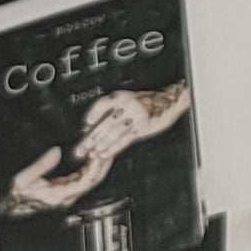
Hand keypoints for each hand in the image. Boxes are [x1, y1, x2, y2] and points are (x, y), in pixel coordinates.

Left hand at [72, 84, 190, 173]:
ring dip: (100, 145)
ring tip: (91, 154)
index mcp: (121, 96)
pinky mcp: (142, 127)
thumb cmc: (147, 102)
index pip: (101, 105)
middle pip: (104, 123)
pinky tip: (105, 154)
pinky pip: (124, 139)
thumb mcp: (129, 99)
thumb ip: (112, 109)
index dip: (92, 116)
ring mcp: (135, 116)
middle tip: (80, 149)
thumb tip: (91, 126)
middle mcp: (127, 105)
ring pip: (113, 133)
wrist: (170, 101)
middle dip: (90, 138)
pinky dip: (113, 148)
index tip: (85, 127)